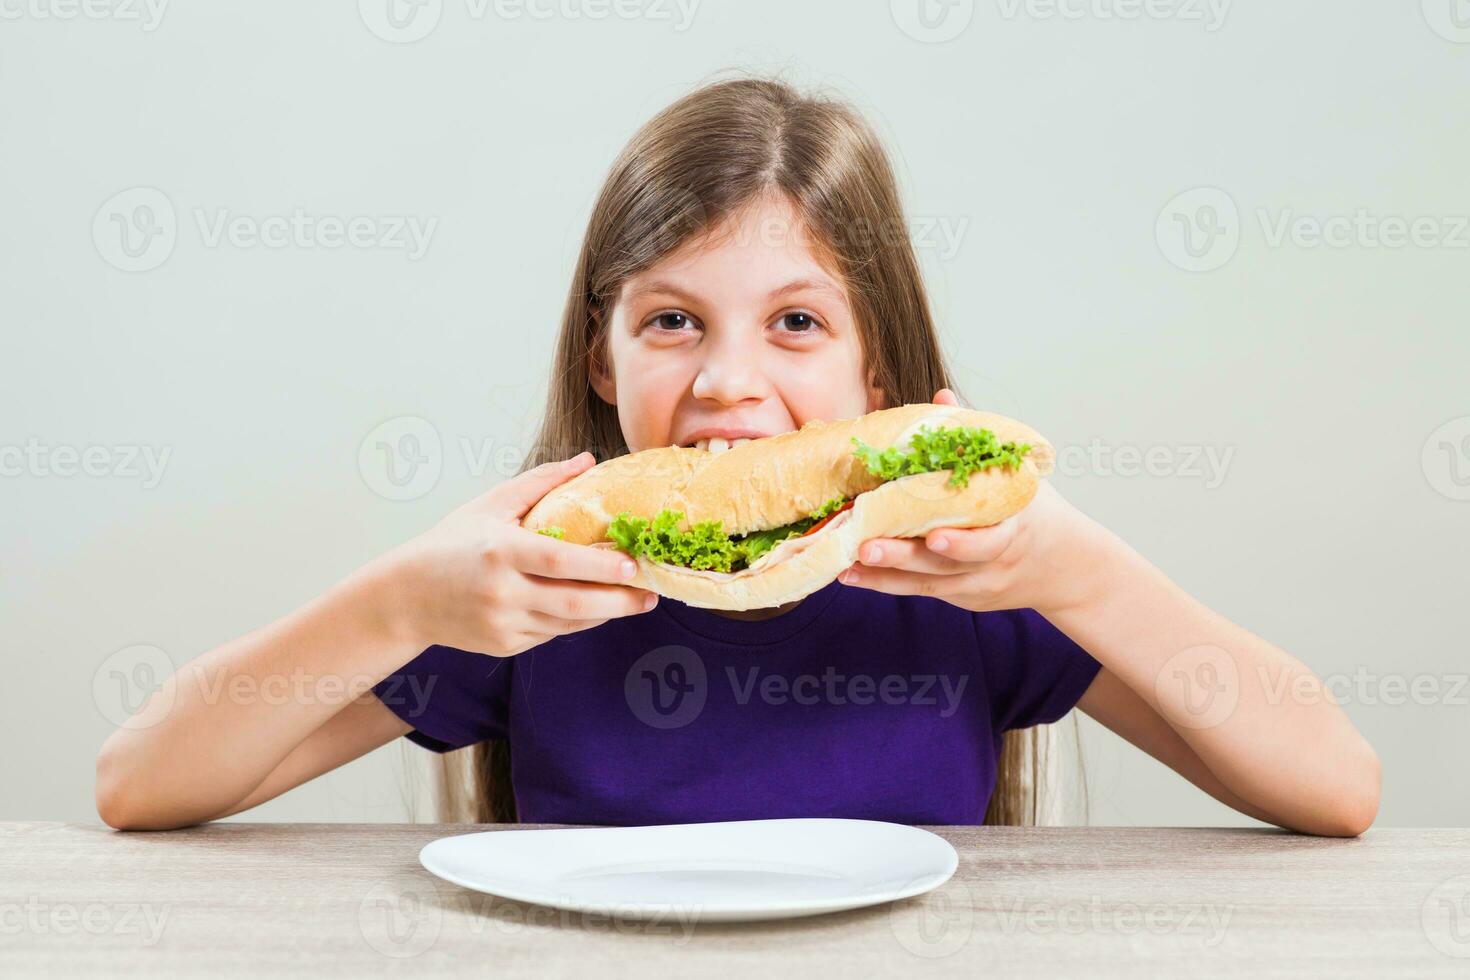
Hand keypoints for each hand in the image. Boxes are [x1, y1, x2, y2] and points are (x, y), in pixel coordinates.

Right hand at [378, 453, 657, 655]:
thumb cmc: (451, 543)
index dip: (600, 566)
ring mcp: (504, 624)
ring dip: (604, 613)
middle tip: (652, 593)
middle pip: (574, 604)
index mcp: (500, 552)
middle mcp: (503, 592)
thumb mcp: (490, 504)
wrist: (404, 598)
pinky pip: (552, 635)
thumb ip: (541, 482)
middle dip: (620, 602)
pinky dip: (577, 622)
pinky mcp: (505, 646)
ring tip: (635, 599)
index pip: (558, 562)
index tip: (633, 564)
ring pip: (568, 624)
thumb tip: (588, 460)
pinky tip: (596, 607)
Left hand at [837, 388, 1104, 615]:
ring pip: (926, 581)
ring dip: (883, 574)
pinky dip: (885, 584)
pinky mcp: (960, 596)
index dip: (963, 542)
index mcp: (1014, 526)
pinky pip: (920, 590)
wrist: (1064, 566)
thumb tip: (941, 397)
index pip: (990, 539)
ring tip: (846, 564)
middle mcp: (993, 560)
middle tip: (866, 546)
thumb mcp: (1017, 474)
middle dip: (904, 556)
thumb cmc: (1033, 509)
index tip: (935, 535)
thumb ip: (975, 442)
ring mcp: (975, 583)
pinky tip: (852, 576)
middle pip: (946, 564)